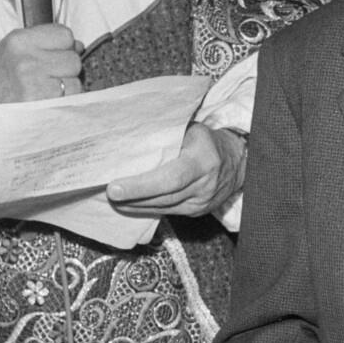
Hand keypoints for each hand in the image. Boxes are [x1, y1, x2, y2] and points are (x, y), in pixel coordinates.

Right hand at [0, 24, 81, 105]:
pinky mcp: (41, 106)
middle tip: (48, 78)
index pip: (65, 35)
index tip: (54, 57)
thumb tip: (79, 45)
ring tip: (46, 93)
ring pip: (75, 83)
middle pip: (73, 60)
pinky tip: (47, 103)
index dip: (64, 47)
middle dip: (66, 70)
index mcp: (19, 41)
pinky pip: (70, 101)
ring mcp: (34, 84)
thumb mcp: (13, 51)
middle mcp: (27, 60)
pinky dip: (64, 104)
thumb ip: (45, 44)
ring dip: (66, 90)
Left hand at [106, 124, 245, 217]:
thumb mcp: (191, 130)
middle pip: (163, 197)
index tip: (115, 187)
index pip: (171, 178)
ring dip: (135, 205)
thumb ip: (166, 136)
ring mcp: (201, 202)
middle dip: (132, 197)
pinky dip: (146, 209)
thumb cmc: (207, 141)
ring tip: (112, 200)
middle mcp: (204, 185)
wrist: (237, 161)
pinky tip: (128, 205)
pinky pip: (167, 212)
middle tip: (106, 193)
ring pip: (163, 208)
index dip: (141, 186)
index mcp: (203, 160)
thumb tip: (127, 137)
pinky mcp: (197, 212)